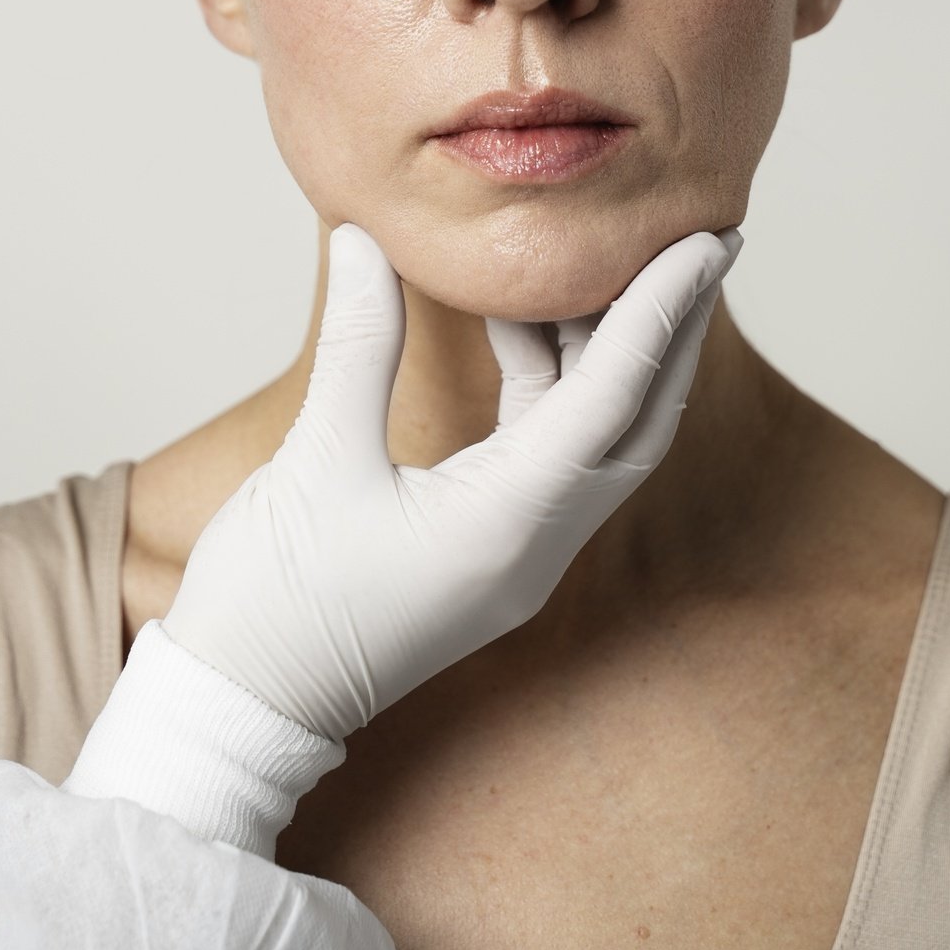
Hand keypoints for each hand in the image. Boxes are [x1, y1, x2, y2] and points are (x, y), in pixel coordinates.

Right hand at [162, 220, 742, 742]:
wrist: (241, 710)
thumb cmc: (273, 601)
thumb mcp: (317, 458)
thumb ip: (358, 344)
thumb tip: (366, 241)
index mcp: (508, 523)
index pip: (614, 396)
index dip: (662, 308)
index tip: (707, 239)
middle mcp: (535, 544)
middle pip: (637, 420)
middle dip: (674, 329)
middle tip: (708, 239)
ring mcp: (517, 554)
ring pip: (596, 436)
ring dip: (609, 352)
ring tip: (608, 259)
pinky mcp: (489, 552)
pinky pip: (548, 453)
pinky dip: (549, 382)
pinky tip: (518, 322)